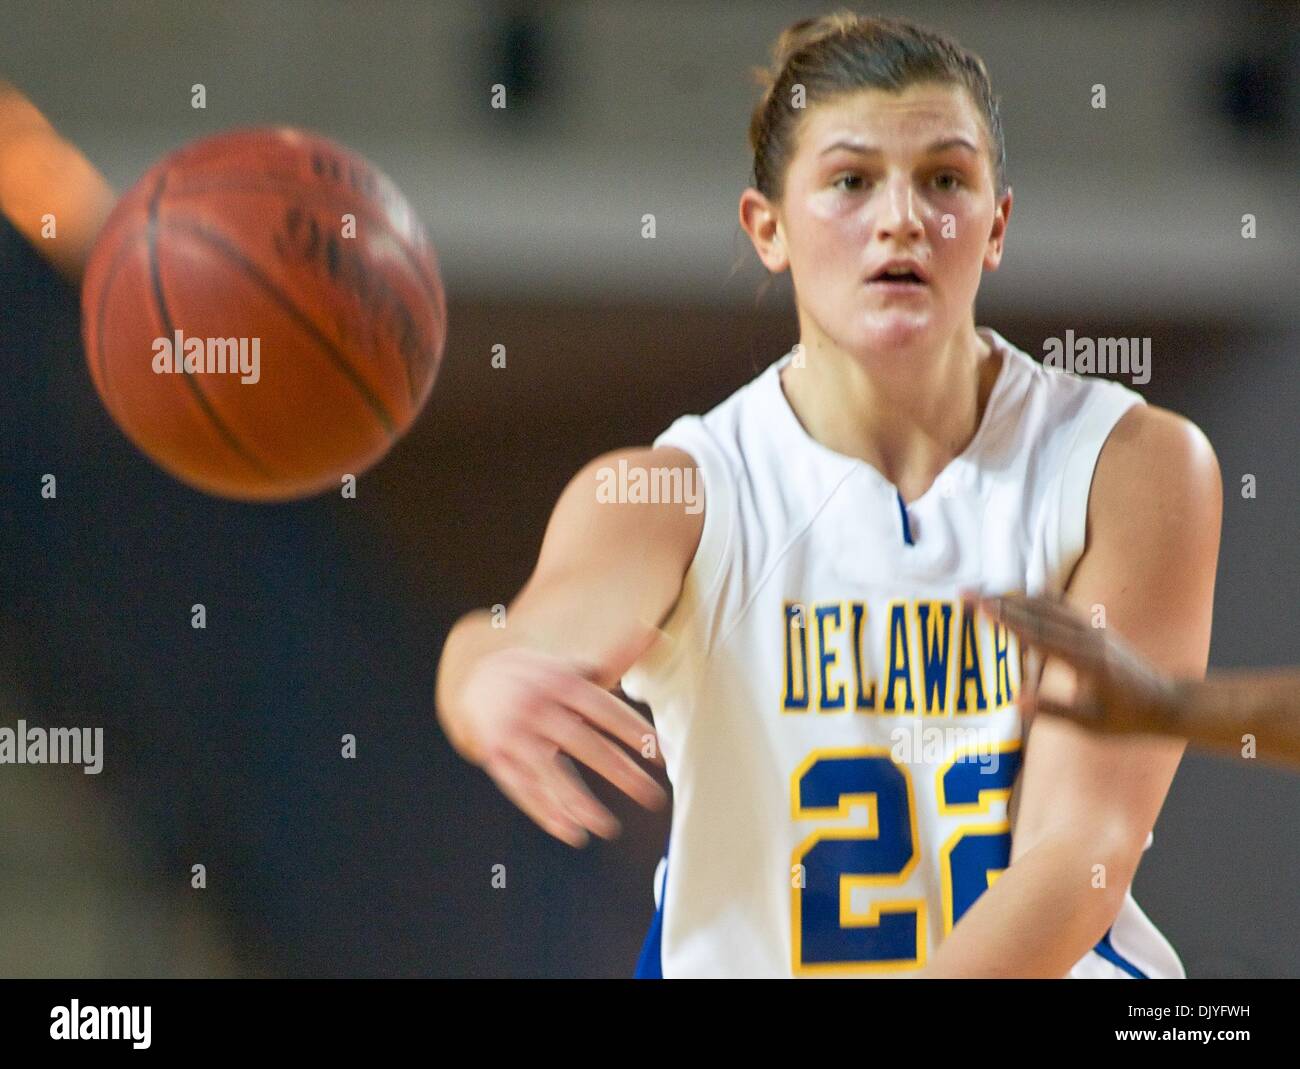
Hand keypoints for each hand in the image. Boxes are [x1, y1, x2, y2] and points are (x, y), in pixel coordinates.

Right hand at [449, 627, 667, 846]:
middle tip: (653, 796)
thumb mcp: (576, 665)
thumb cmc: (545, 677)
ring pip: (549, 772)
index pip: (605, 710)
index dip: (634, 732)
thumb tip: (657, 633)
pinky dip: (545, 811)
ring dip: (579, 802)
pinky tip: (570, 831)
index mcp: (562, 682)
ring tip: (608, 828)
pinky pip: (522, 788)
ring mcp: (514, 734)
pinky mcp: (496, 756)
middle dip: (620, 772)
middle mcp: (538, 707)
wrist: (478, 677)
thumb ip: (618, 656)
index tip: (662, 756)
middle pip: (584, 743)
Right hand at [970, 593, 1184, 737]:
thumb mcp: (1089, 724)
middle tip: (965, 593)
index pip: (1036, 634)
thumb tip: (1015, 700)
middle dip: (999, 601)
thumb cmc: (1127, 719)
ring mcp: (1092, 628)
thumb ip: (1053, 710)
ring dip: (1013, 596)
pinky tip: (1019, 596)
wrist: (1167, 703)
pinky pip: (1059, 605)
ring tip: (983, 593)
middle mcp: (1087, 637)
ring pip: (1046, 604)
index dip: (1004, 619)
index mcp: (1085, 660)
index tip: (978, 606)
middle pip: (1035, 611)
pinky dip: (1034, 598)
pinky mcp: (1094, 627)